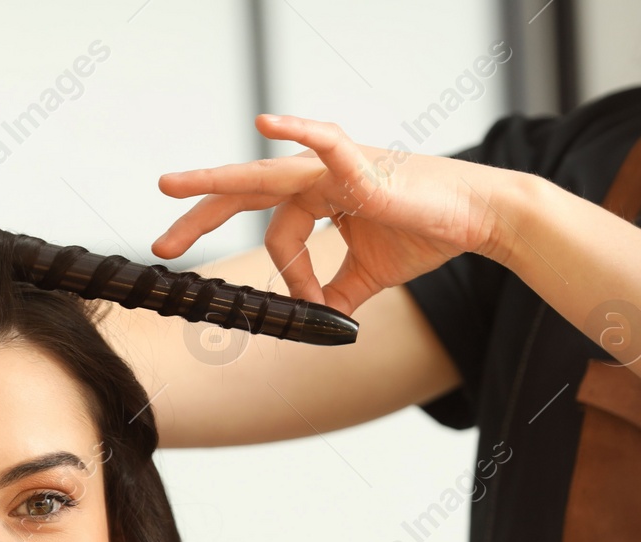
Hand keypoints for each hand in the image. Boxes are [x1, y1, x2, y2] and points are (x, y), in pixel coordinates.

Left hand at [151, 115, 516, 314]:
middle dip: (200, 217)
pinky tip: (266, 121)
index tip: (302, 305)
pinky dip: (297, 130)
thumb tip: (313, 322)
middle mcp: (319, 177)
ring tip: (172, 186)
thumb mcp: (369, 276)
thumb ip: (336, 293)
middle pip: (245, 194)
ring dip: (215, 181)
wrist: (479, 220)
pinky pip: (325, 142)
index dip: (285, 275)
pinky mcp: (363, 165)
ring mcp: (337, 167)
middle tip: (161, 239)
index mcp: (319, 199)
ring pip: (264, 174)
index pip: (274, 231)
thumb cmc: (428, 232)